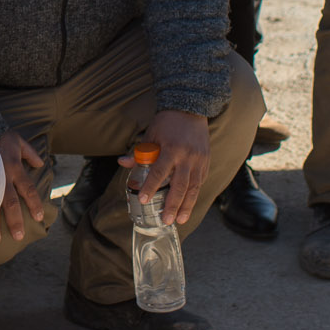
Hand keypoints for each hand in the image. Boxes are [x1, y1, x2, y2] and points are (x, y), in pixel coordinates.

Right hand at [0, 131, 45, 243]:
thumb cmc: (0, 138)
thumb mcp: (18, 141)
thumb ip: (30, 153)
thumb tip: (40, 164)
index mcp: (14, 167)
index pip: (28, 189)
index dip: (34, 204)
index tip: (39, 218)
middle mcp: (2, 176)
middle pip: (10, 202)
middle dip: (15, 220)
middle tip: (19, 236)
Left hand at [117, 110, 210, 225]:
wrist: (191, 109)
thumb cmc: (167, 123)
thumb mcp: (151, 134)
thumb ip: (140, 152)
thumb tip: (123, 163)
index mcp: (171, 149)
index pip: (159, 172)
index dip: (151, 186)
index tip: (144, 199)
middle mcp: (187, 157)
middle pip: (180, 186)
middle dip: (172, 205)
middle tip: (166, 220)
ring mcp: (199, 160)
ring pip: (193, 188)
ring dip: (187, 206)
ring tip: (180, 220)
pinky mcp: (206, 161)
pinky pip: (201, 181)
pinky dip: (194, 194)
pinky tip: (188, 205)